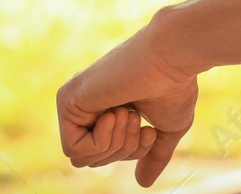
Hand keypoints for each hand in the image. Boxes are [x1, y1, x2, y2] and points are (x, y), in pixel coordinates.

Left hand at [57, 19, 199, 186]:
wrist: (171, 59)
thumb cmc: (173, 87)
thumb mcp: (165, 129)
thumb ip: (151, 154)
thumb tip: (142, 183)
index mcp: (106, 109)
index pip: (105, 155)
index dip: (130, 153)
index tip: (149, 130)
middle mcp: (85, 105)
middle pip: (92, 162)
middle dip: (123, 151)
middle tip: (137, 119)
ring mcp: (73, 101)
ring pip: (82, 160)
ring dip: (115, 144)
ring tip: (129, 112)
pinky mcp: (66, 100)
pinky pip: (74, 150)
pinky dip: (100, 141)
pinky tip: (113, 113)